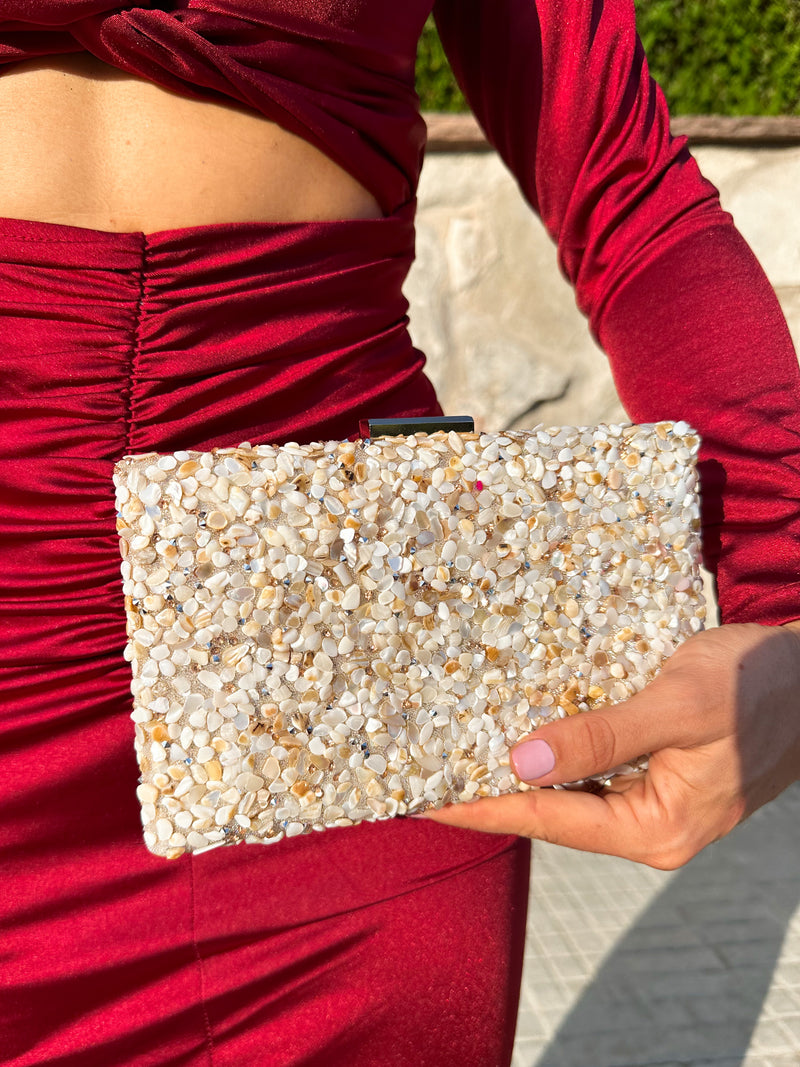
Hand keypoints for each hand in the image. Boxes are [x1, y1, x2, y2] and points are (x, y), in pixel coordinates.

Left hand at [423, 622, 799, 868]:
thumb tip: (522, 764)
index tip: (421, 799)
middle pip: (550, 811)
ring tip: (453, 751)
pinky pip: (592, 767)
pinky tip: (518, 729)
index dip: (480, 806)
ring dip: (516, 769)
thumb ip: (604, 736)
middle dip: (488, 790)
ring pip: (569, 790)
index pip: (545, 820)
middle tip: (421, 771)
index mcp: (655, 827)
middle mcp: (649, 824)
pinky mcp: (659, 769)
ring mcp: (655, 798)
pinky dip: (552, 750)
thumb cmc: (759, 686)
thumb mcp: (680, 707)